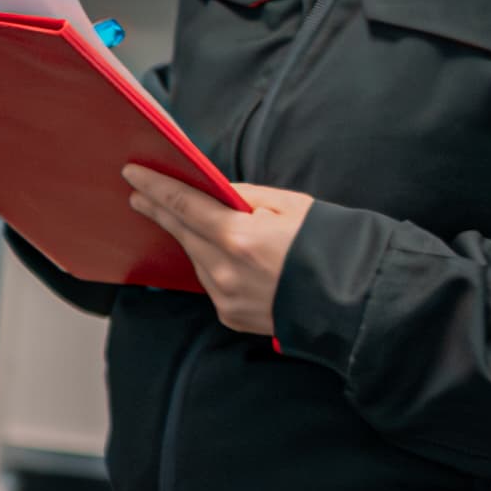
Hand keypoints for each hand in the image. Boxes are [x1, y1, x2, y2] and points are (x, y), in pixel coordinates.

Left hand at [120, 169, 313, 335]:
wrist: (356, 299)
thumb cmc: (329, 245)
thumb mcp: (292, 205)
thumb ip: (247, 198)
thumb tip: (216, 193)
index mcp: (239, 237)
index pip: (184, 206)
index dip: (156, 188)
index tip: (134, 174)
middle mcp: (225, 270)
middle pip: (183, 233)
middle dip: (160, 211)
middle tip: (139, 194)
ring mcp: (225, 297)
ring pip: (196, 259)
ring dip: (189, 239)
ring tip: (179, 219)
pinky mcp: (231, 316)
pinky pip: (210, 282)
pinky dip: (210, 264)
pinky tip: (214, 253)